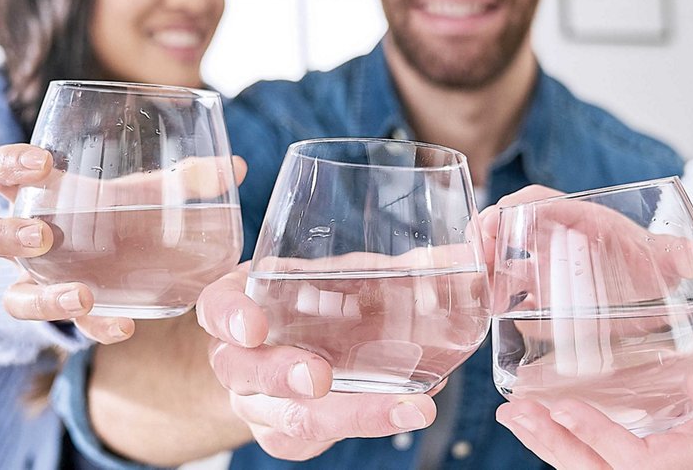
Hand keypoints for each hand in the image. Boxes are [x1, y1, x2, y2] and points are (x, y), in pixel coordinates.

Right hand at [0, 142, 246, 343]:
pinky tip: (122, 326)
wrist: (100, 263)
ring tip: (81, 295)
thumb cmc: (114, 212)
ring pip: (9, 297)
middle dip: (5, 235)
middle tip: (42, 234)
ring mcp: (33, 284)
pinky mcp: (61, 317)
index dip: (7, 165)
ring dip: (41, 298)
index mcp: (33, 196)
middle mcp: (21, 242)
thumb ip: (183, 180)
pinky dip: (94, 328)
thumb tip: (235, 167)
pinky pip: (65, 332)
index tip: (40, 163)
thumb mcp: (141, 192)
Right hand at [197, 264, 439, 460]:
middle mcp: (240, 357)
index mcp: (239, 302)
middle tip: (317, 378)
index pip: (217, 307)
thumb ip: (391, 266)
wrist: (277, 349)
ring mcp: (259, 404)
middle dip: (281, 376)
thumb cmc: (310, 299)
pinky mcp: (288, 435)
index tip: (254, 325)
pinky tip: (409, 411)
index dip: (230, 316)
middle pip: (245, 373)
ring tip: (406, 408)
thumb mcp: (338, 274)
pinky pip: (316, 441)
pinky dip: (367, 422)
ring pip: (289, 419)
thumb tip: (475, 251)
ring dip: (347, 414)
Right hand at [479, 184, 692, 307]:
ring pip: (506, 264)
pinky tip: (499, 320)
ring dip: (488, 272)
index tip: (497, 218)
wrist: (658, 286)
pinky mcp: (548, 302)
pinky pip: (516, 301)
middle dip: (487, 238)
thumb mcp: (665, 258)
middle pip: (510, 229)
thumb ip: (677, 255)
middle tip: (477, 256)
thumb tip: (691, 258)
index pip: (538, 201)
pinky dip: (503, 308)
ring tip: (480, 290)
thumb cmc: (654, 262)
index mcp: (578, 219)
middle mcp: (556, 241)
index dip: (514, 207)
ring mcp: (548, 272)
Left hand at [495, 335, 692, 468]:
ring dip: (549, 444)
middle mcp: (672, 465)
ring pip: (592, 469)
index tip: (564, 407)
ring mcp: (654, 459)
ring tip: (513, 414)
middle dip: (557, 446)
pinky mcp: (641, 447)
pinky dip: (560, 439)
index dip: (600, 440)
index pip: (641, 462)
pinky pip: (594, 456)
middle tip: (518, 412)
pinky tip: (533, 416)